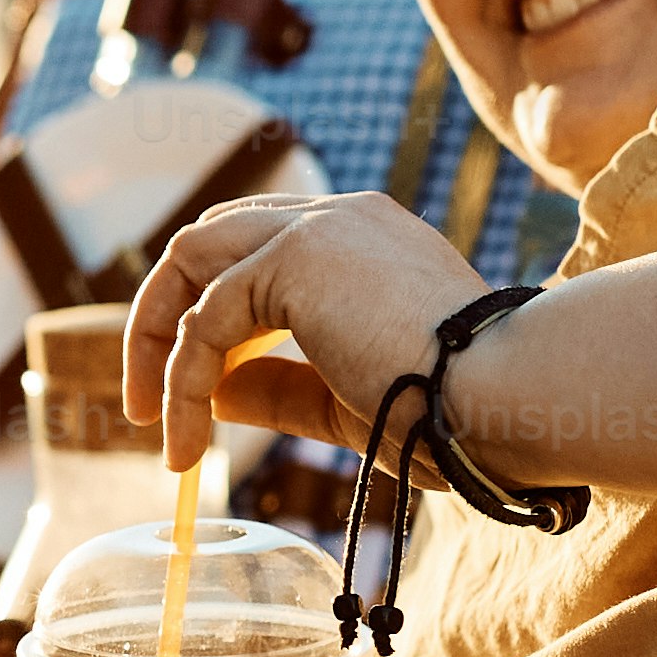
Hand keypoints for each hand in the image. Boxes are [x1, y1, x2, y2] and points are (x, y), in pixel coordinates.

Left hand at [122, 191, 494, 472]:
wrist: (511, 399)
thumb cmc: (452, 411)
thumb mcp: (343, 398)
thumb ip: (277, 386)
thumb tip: (209, 390)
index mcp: (361, 239)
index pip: (252, 249)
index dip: (205, 312)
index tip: (190, 386)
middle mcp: (337, 215)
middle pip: (205, 241)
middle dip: (162, 321)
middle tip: (145, 405)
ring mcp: (318, 225)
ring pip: (190, 264)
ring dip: (158, 348)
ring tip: (153, 428)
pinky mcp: (299, 255)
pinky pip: (207, 319)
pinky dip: (183, 381)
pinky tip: (186, 441)